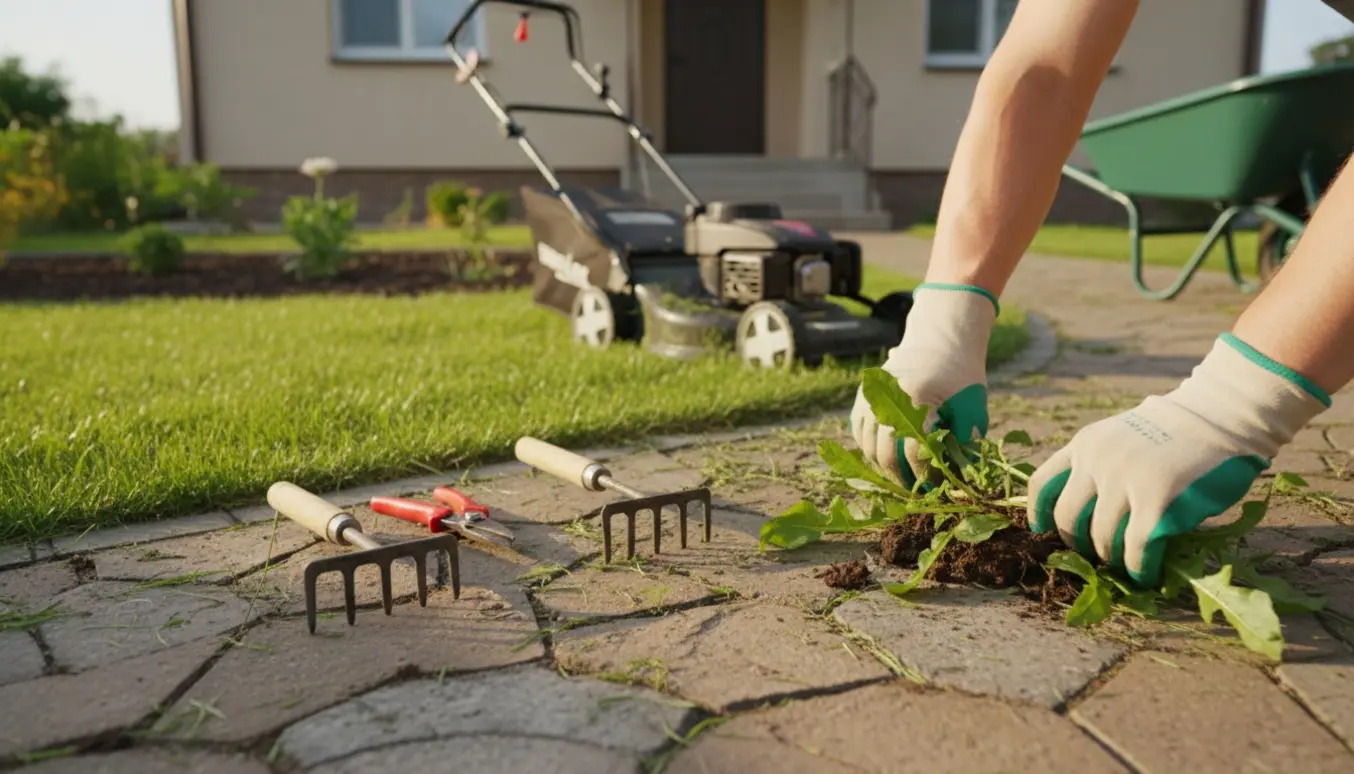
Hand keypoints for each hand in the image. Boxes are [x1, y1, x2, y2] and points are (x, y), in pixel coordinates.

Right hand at [851, 283, 998, 488]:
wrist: (939, 341)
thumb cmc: (960, 377)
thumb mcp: (972, 407)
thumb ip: (965, 442)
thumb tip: (958, 479)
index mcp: (917, 397)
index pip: (913, 451)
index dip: (925, 475)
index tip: (937, 488)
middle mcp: (886, 397)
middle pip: (884, 453)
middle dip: (902, 478)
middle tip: (918, 491)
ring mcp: (869, 397)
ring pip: (867, 447)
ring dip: (884, 468)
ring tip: (904, 479)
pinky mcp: (862, 398)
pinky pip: (859, 434)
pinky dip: (871, 451)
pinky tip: (891, 459)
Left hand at [1027, 333, 1329, 586]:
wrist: (1220, 414)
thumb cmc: (1175, 429)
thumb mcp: (1122, 436)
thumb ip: (1101, 466)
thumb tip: (1088, 519)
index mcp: (1084, 444)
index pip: (1041, 483)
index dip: (1038, 513)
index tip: (1041, 530)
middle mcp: (1096, 462)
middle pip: (1068, 519)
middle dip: (1078, 544)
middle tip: (1095, 555)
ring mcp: (1125, 482)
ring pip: (1102, 539)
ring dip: (1112, 559)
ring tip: (1125, 566)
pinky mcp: (1156, 503)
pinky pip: (1137, 549)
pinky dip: (1139, 568)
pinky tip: (1145, 574)